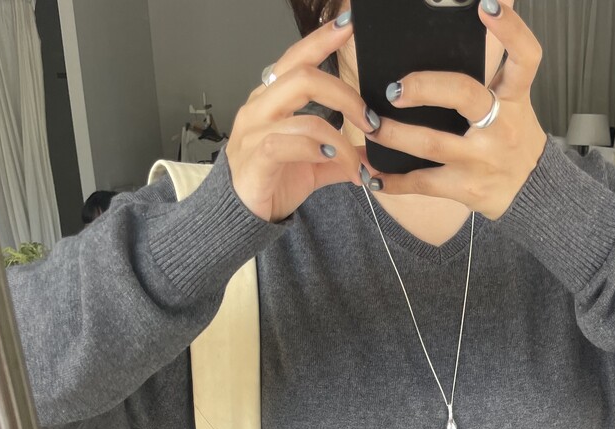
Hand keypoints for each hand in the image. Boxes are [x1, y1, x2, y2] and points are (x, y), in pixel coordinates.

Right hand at [227, 13, 376, 222]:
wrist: (240, 216)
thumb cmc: (270, 182)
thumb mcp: (313, 165)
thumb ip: (341, 155)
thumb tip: (374, 155)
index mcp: (273, 99)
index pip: (297, 58)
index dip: (322, 40)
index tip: (348, 25)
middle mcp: (261, 107)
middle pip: (303, 76)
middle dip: (345, 94)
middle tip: (370, 120)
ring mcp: (255, 130)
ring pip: (303, 112)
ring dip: (340, 134)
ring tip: (355, 159)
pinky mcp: (255, 157)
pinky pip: (286, 142)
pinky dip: (315, 148)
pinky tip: (331, 158)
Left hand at [360, 0, 546, 220]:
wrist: (530, 192)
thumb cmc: (513, 139)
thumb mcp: (514, 100)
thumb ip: (495, 66)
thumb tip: (485, 11)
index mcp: (514, 97)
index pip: (525, 57)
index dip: (510, 30)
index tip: (486, 7)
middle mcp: (501, 126)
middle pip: (463, 95)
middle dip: (424, 88)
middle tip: (394, 89)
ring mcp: (481, 160)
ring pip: (431, 143)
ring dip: (393, 135)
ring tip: (369, 126)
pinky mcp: (465, 187)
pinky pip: (422, 182)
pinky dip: (392, 180)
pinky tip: (372, 174)